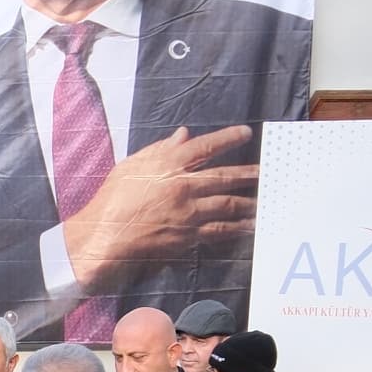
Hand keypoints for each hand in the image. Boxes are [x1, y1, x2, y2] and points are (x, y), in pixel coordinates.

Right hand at [55, 126, 259, 291]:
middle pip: (225, 177)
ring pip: (228, 205)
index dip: (228, 138)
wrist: (104, 237)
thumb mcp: (131, 166)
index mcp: (168, 165)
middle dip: (249, 174)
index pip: (205, 146)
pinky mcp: (188, 236)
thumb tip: (183, 135)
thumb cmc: (112, 200)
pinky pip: (219, 231)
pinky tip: (248, 227)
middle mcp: (182, 186)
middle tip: (268, 171)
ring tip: (265, 201)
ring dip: (249, 203)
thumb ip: (160, 149)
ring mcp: (188, 212)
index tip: (246, 134)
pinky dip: (236, 228)